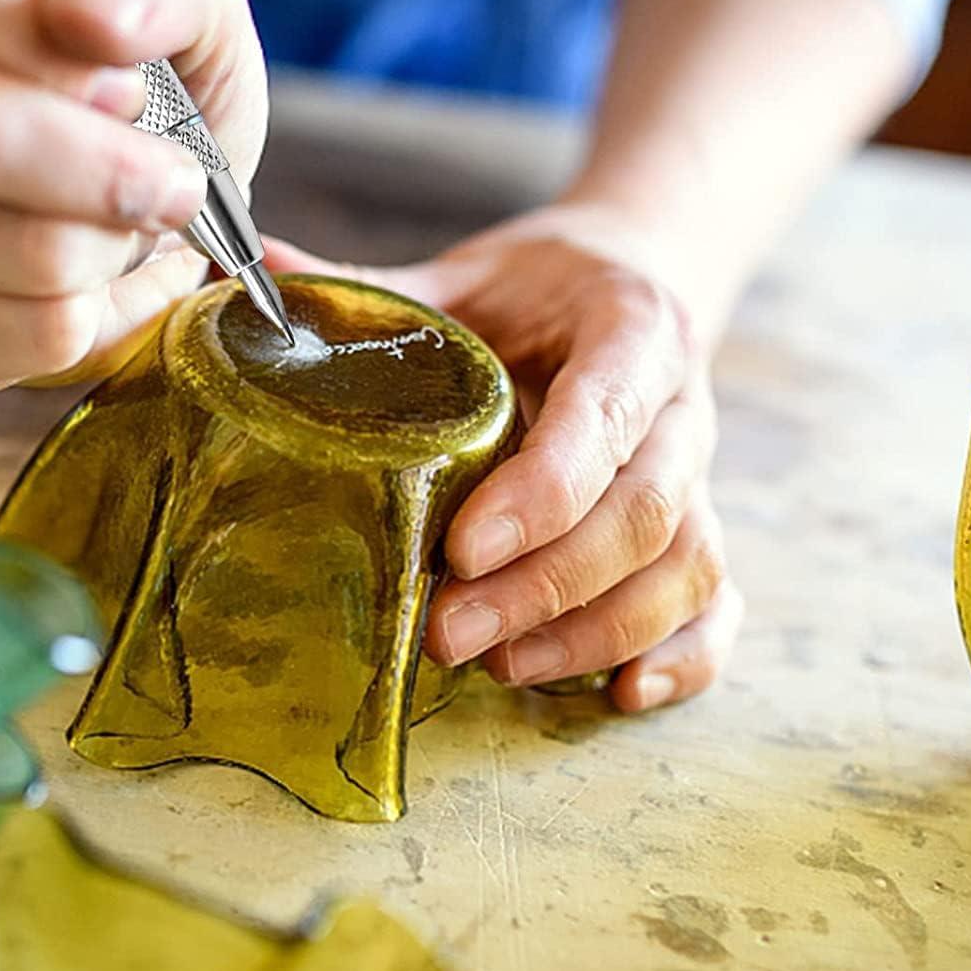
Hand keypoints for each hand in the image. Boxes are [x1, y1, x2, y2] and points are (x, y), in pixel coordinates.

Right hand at [0, 0, 268, 390]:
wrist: (175, 207)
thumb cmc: (168, 94)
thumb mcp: (194, 7)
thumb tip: (91, 20)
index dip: (42, 45)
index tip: (127, 85)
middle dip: (111, 173)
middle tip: (174, 181)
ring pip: (15, 250)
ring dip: (114, 249)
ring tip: (130, 229)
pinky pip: (13, 338)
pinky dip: (101, 321)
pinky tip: (108, 286)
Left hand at [267, 204, 742, 712]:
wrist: (638, 276)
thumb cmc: (539, 287)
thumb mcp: (466, 277)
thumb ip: (375, 290)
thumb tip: (251, 276)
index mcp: (631, 330)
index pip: (604, 418)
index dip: (543, 492)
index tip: (462, 549)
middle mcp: (681, 409)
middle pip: (645, 514)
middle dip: (548, 587)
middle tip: (448, 635)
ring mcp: (701, 474)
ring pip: (685, 567)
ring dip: (598, 633)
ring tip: (500, 667)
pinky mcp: (703, 524)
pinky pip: (719, 600)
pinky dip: (687, 655)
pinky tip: (622, 695)